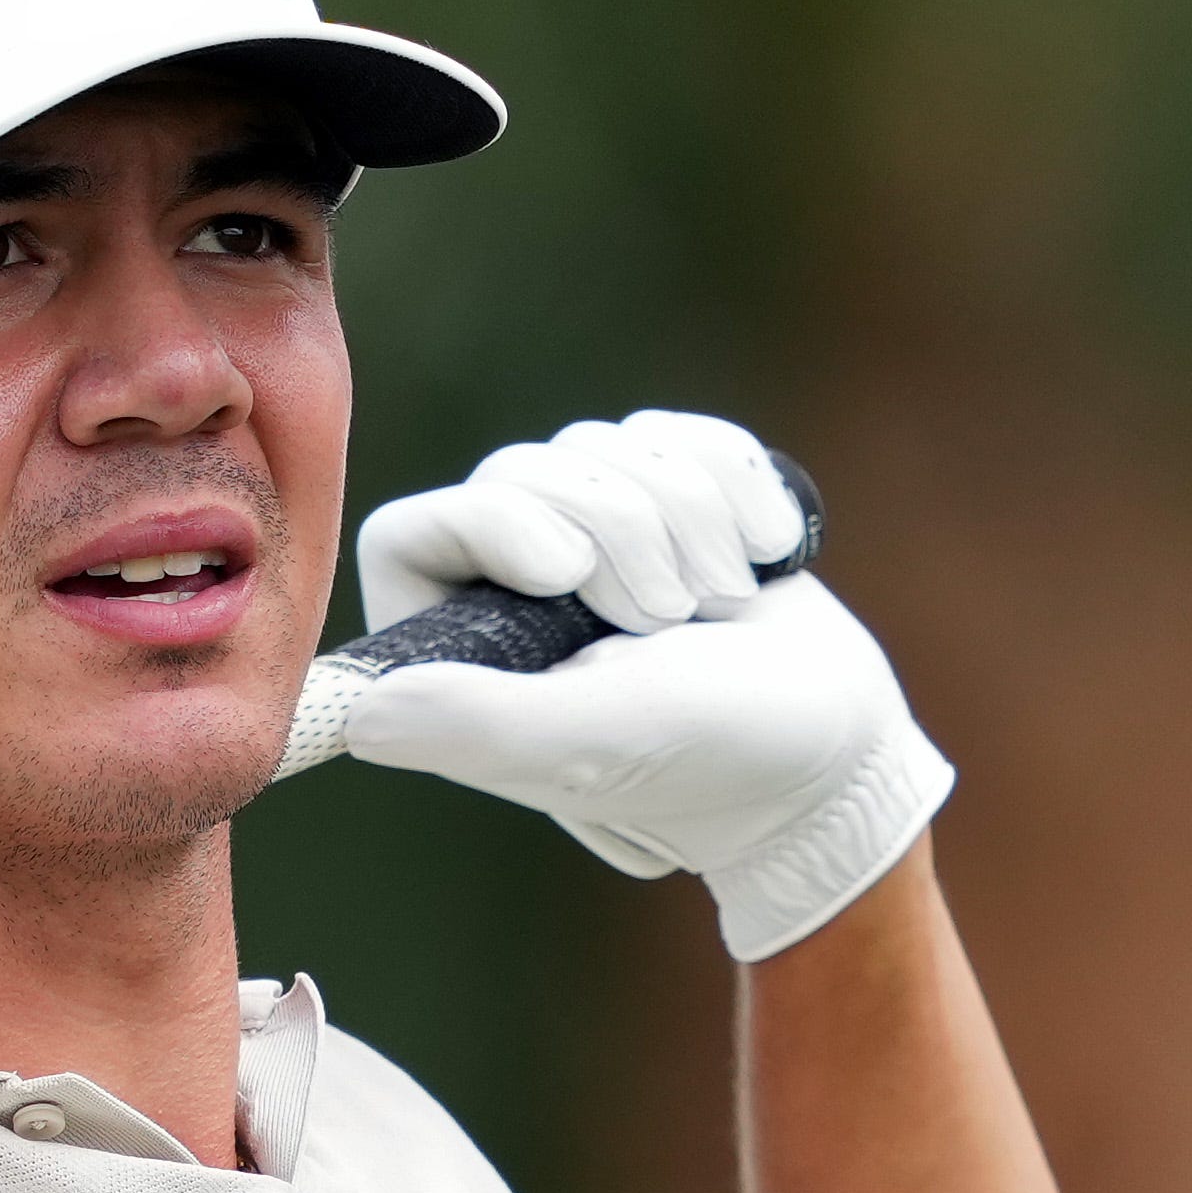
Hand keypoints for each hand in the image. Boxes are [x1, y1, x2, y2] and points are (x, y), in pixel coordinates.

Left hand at [334, 410, 953, 958]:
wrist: (834, 750)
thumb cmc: (708, 759)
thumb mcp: (589, 743)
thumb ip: (477, 724)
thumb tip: (357, 714)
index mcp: (464, 651)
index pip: (416, 527)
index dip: (494, 522)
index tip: (567, 572)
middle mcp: (516, 588)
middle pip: (520, 470)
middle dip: (617, 532)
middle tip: (669, 622)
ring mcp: (599, 537)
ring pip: (608, 445)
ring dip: (688, 520)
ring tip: (719, 608)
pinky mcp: (675, 499)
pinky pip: (682, 432)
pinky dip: (735, 487)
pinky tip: (762, 558)